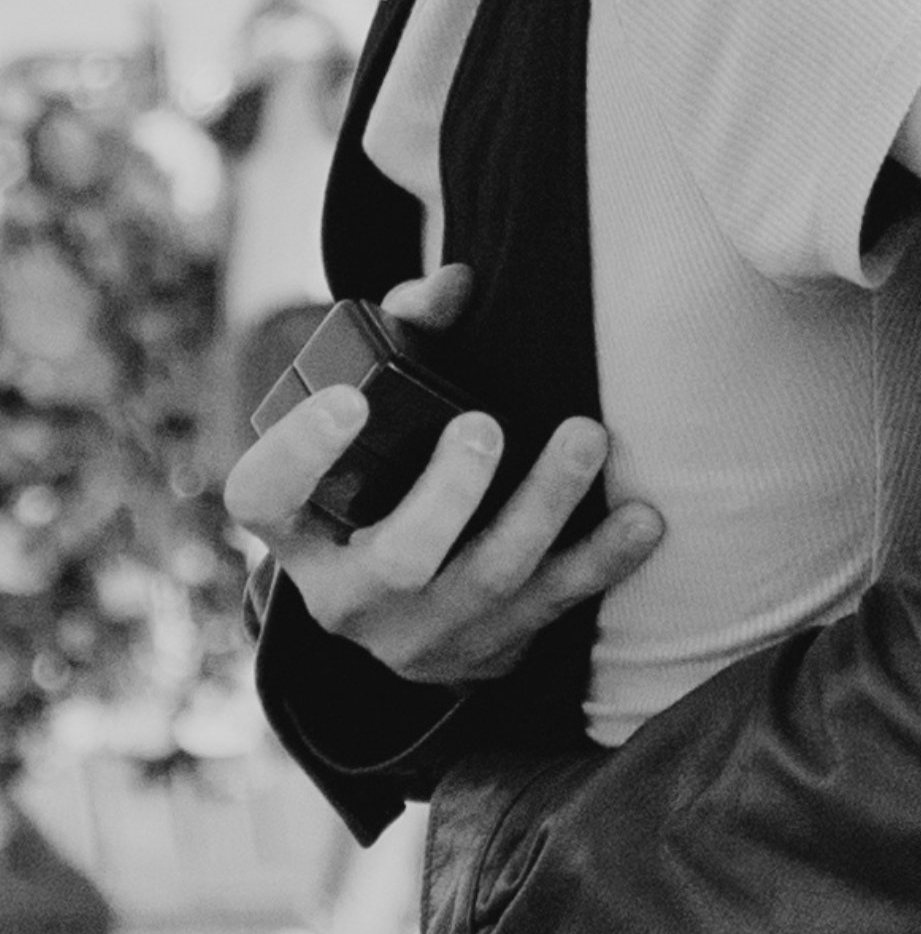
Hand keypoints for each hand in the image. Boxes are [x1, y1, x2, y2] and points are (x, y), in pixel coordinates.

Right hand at [224, 263, 663, 687]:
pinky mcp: (492, 648)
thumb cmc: (392, 471)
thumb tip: (456, 285)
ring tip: (584, 437)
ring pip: (487, 581)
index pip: (264, 499)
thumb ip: (405, 335)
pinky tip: (643, 517)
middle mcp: (351, 594)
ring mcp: (424, 632)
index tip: (348, 399)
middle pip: (396, 559)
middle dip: (446, 495)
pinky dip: (602, 560)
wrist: (411, 602)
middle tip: (483, 425)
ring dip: (543, 507)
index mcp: (301, 530)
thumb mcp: (377, 411)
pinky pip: (554, 607)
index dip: (298, 454)